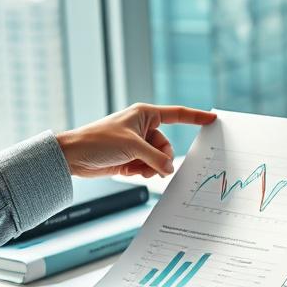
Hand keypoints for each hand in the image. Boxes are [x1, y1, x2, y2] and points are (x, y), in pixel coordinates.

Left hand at [56, 103, 215, 178]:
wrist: (73, 156)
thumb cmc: (98, 141)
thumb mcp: (132, 147)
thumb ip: (155, 158)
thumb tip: (170, 169)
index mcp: (145, 114)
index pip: (178, 114)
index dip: (196, 117)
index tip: (213, 119)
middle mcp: (143, 128)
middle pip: (167, 145)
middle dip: (162, 158)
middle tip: (153, 166)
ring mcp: (137, 144)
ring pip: (158, 159)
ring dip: (152, 167)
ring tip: (137, 169)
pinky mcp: (131, 159)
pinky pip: (148, 167)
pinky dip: (144, 172)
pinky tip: (131, 172)